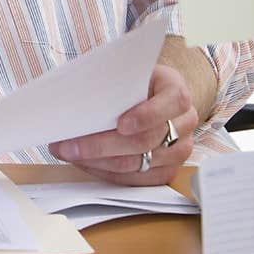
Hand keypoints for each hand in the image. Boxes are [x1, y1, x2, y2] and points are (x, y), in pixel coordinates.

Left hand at [47, 62, 196, 184]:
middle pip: (146, 141)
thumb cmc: (137, 83)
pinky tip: (88, 164)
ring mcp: (179, 149)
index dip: (145, 116)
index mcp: (177, 92)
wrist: (153, 97)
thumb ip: (115, 82)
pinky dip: (108, 173)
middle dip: (101, 145)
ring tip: (70, 153)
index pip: (169, 104)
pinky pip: (138, 180)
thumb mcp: (129, 73)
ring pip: (138, 164)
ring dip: (99, 162)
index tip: (120, 124)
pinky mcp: (168, 170)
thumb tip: (78, 95)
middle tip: (69, 144)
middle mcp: (184, 122)